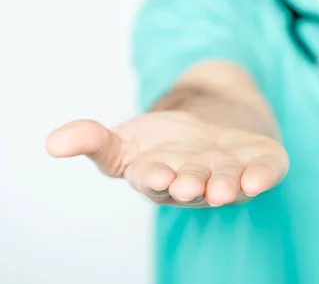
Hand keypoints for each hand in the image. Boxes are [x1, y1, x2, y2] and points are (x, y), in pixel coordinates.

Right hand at [46, 111, 288, 206]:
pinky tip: (258, 178)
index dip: (155, 177)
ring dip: (227, 187)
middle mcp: (196, 181)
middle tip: (189, 185)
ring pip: (229, 184)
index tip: (155, 174)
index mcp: (160, 177)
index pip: (154, 180)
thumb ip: (93, 141)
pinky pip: (265, 173)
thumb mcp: (125, 139)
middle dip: (191, 185)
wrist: (213, 129)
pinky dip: (263, 176)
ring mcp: (230, 174)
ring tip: (224, 189)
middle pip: (193, 184)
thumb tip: (53, 142)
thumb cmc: (165, 143)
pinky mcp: (259, 164)